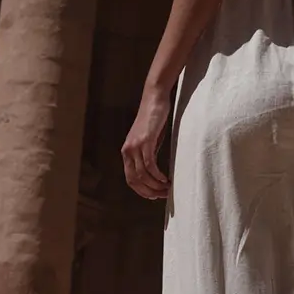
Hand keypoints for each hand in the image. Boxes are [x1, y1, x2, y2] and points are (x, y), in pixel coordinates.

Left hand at [122, 81, 174, 199]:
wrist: (154, 98)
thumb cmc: (154, 119)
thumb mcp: (149, 140)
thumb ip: (148, 154)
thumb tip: (154, 172)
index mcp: (127, 152)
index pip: (130, 179)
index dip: (142, 191)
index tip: (154, 196)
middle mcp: (128, 151)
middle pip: (134, 180)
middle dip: (149, 191)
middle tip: (162, 196)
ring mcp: (135, 146)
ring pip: (142, 175)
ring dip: (155, 185)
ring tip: (167, 189)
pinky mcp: (145, 141)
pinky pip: (149, 164)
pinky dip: (157, 175)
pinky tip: (166, 179)